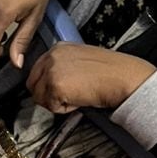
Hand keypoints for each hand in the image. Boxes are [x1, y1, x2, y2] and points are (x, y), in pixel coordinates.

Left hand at [27, 43, 153, 115]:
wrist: (123, 78)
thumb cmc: (110, 72)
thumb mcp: (81, 60)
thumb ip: (63, 66)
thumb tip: (50, 82)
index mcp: (58, 48)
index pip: (37, 70)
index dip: (46, 85)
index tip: (57, 90)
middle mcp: (52, 57)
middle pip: (33, 84)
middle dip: (46, 95)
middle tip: (65, 98)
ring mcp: (52, 71)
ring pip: (39, 97)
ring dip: (55, 103)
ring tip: (76, 97)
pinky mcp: (55, 86)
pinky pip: (51, 107)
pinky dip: (64, 109)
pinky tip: (79, 100)